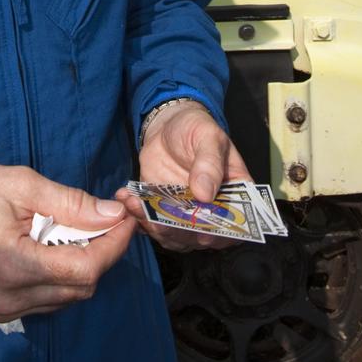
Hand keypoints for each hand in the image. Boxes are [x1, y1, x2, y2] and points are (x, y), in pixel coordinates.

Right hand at [0, 161, 135, 322]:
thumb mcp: (20, 183)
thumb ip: (70, 203)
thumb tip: (112, 213)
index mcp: (12, 265)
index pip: (84, 268)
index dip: (113, 244)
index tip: (126, 217)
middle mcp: (9, 298)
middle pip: (80, 286)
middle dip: (102, 252)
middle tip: (107, 217)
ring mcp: (2, 308)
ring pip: (67, 296)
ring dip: (83, 264)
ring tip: (80, 227)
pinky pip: (47, 298)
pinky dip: (61, 273)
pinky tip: (55, 244)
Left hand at [115, 102, 251, 251]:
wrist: (168, 125)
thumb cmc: (196, 128)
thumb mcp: (208, 137)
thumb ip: (209, 163)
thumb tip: (205, 194)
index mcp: (233, 195)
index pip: (235, 224)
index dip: (221, 234)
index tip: (202, 233)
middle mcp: (212, 211)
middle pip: (200, 236)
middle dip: (177, 232)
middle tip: (157, 220)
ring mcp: (186, 214)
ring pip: (173, 235)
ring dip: (153, 226)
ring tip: (134, 205)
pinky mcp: (162, 210)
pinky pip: (152, 223)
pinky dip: (138, 217)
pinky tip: (126, 200)